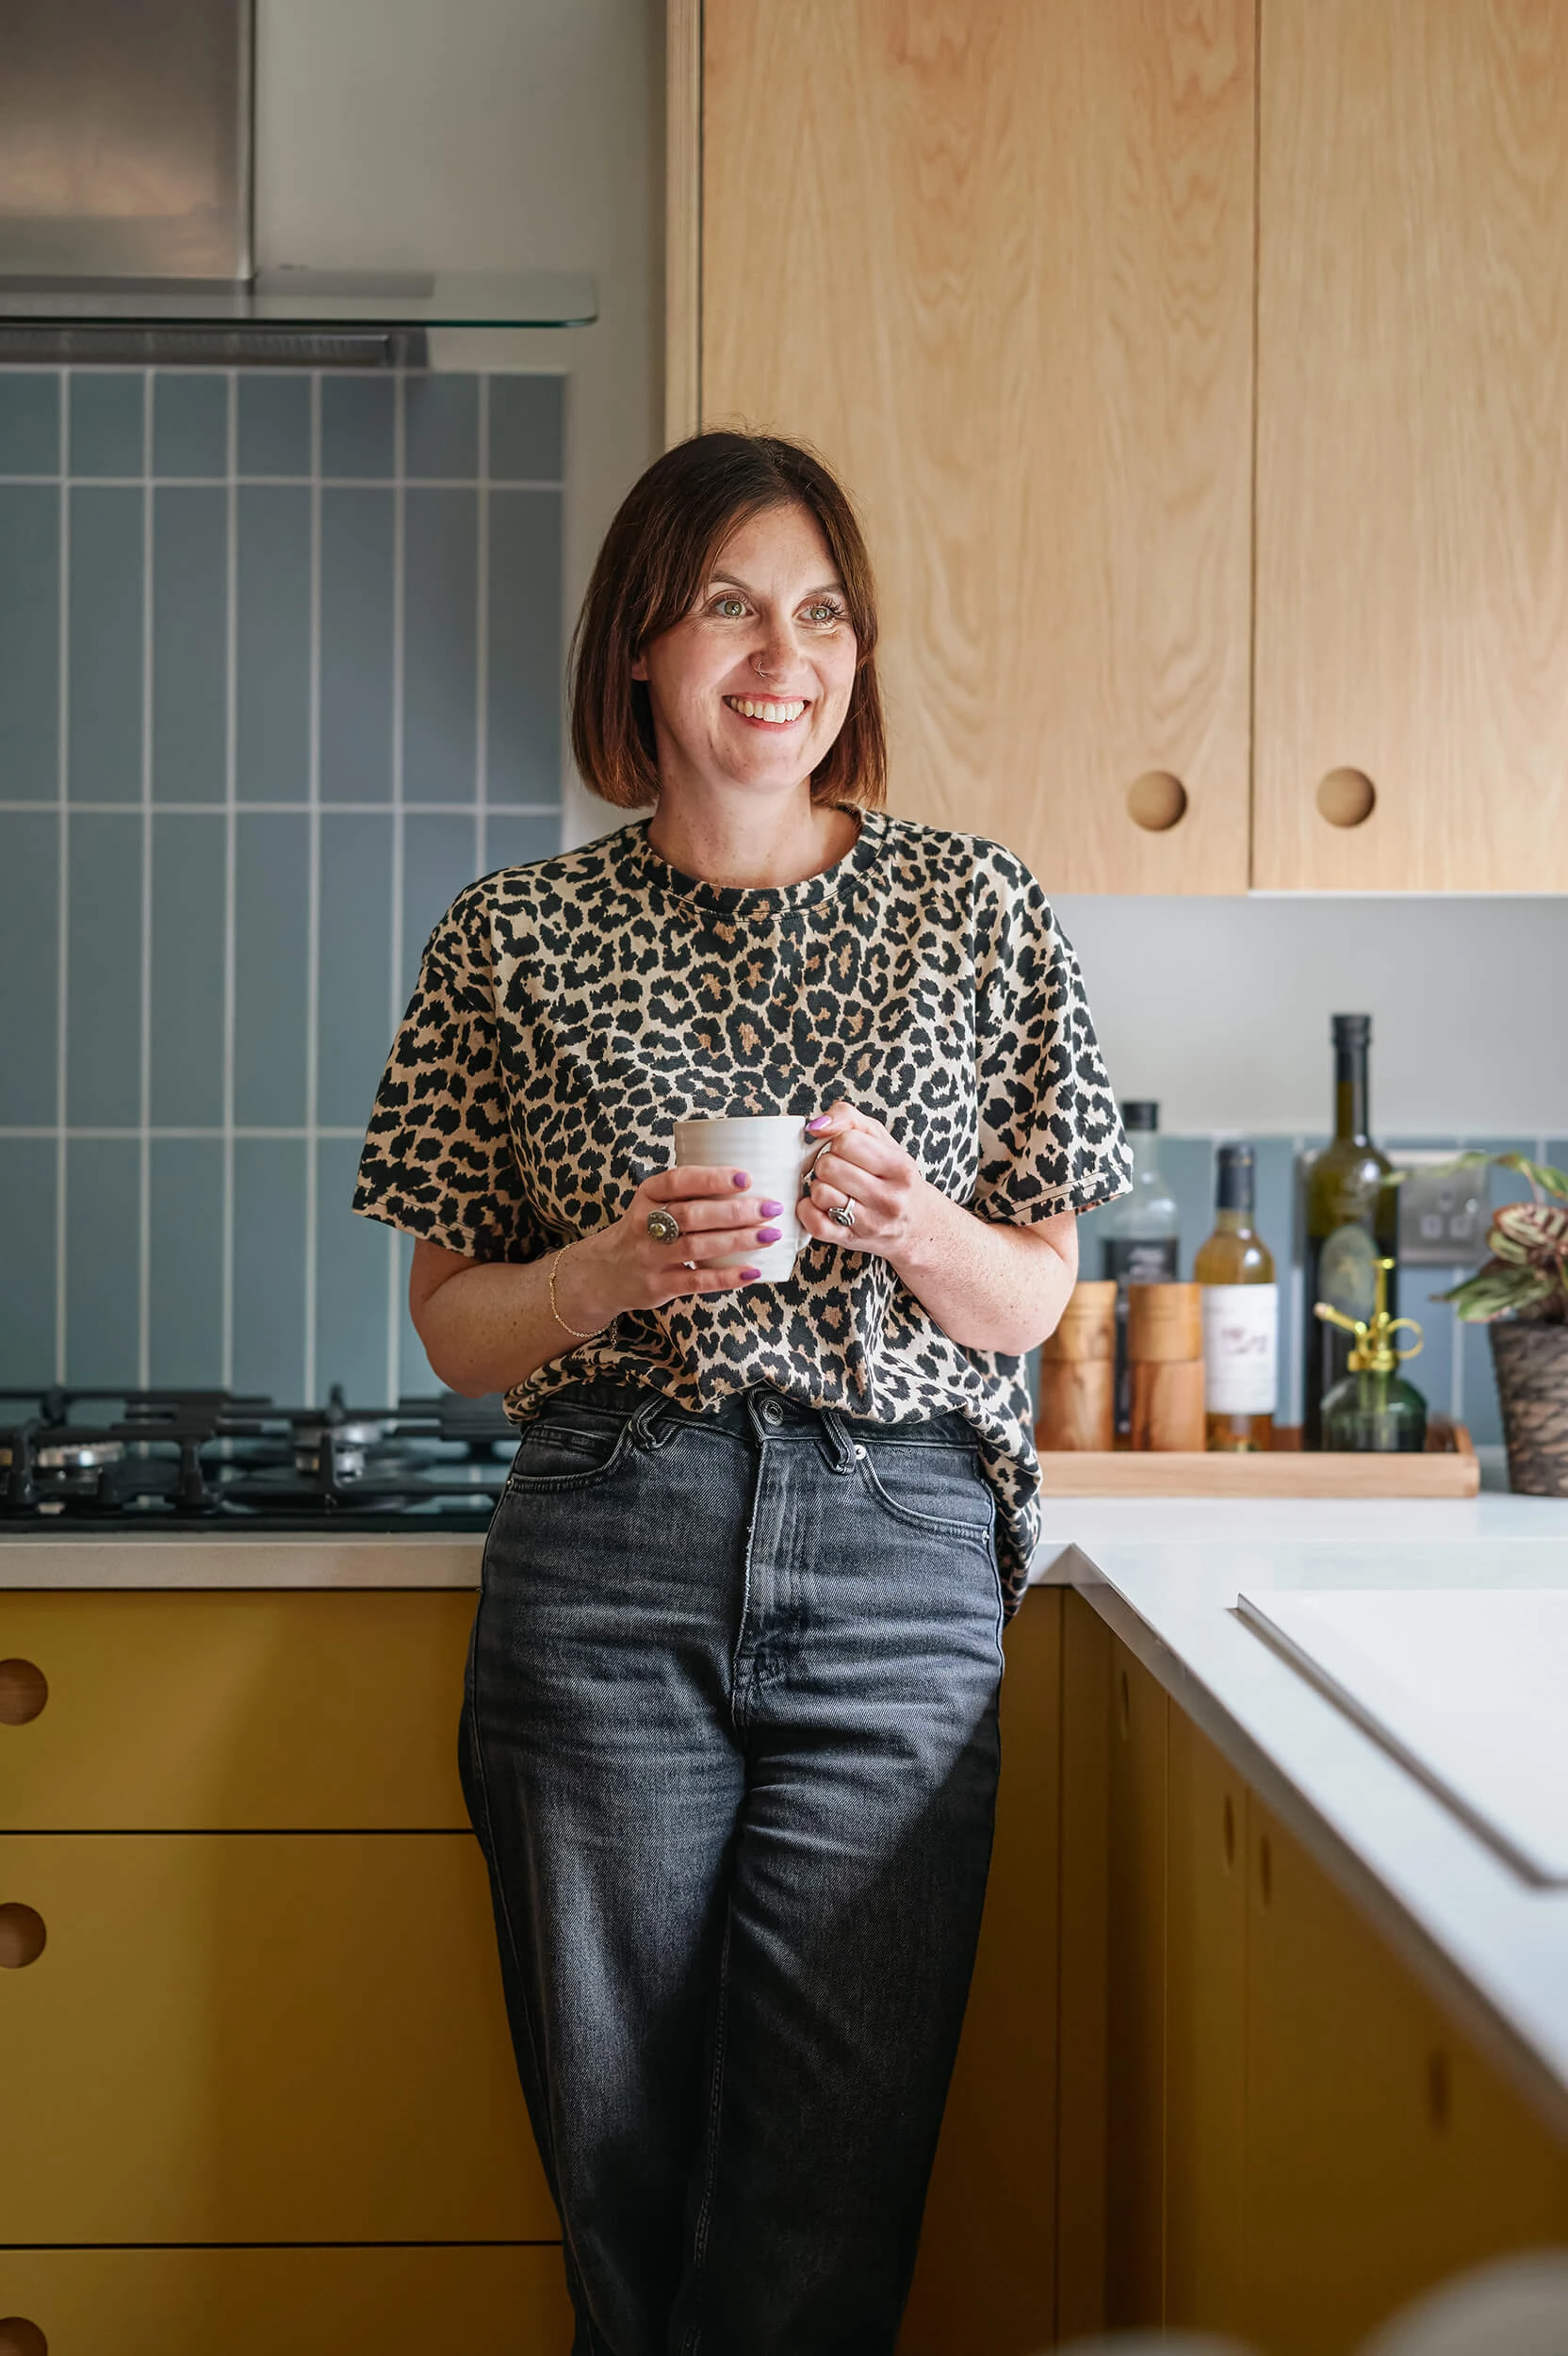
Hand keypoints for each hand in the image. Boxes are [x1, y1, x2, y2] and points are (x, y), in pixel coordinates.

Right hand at [554, 1164, 787, 1326]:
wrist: (603, 1272)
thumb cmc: (643, 1231)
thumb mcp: (652, 1204)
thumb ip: (687, 1193)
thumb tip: (748, 1181)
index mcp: (647, 1196)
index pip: (678, 1181)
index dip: (712, 1178)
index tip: (746, 1177)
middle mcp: (645, 1225)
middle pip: (692, 1215)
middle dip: (735, 1211)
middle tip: (770, 1208)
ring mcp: (651, 1257)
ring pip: (697, 1247)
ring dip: (737, 1240)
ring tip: (769, 1235)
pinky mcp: (659, 1286)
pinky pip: (696, 1282)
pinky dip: (726, 1277)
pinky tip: (752, 1271)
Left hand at [798, 1102, 946, 1273]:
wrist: (918, 1225)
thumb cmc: (895, 1178)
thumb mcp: (883, 1140)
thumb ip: (849, 1119)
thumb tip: (816, 1126)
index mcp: (900, 1167)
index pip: (846, 1141)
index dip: (838, 1142)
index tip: (846, 1150)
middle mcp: (889, 1198)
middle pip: (828, 1166)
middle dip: (827, 1163)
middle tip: (839, 1170)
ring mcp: (871, 1223)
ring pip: (820, 1193)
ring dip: (820, 1186)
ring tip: (835, 1188)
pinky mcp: (851, 1241)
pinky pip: (814, 1223)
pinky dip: (808, 1210)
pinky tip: (822, 1205)